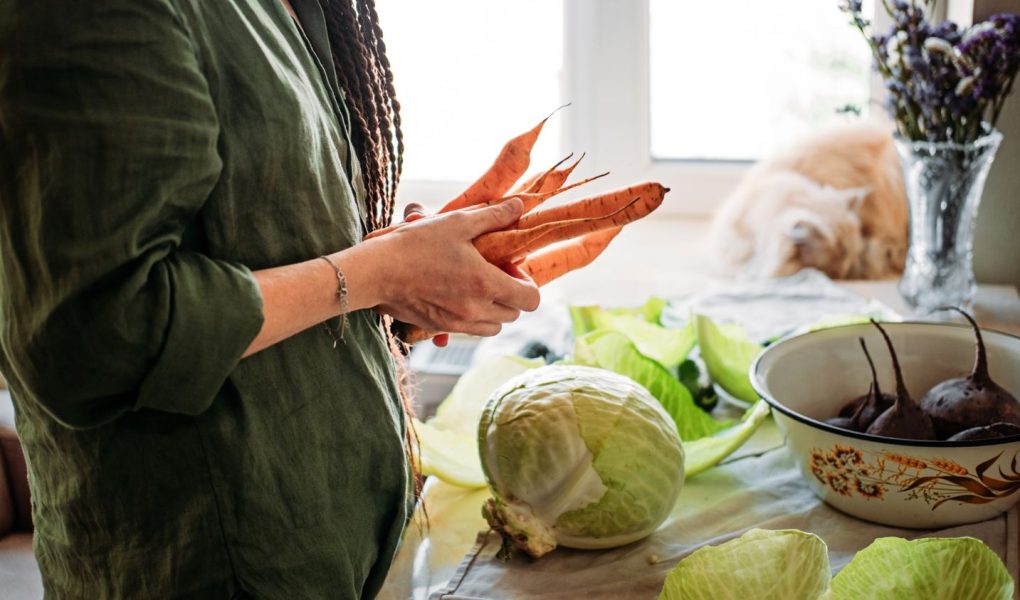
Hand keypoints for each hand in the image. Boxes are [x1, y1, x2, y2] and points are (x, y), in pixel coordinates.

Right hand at [363, 198, 539, 339]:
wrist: (375, 272)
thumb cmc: (415, 244)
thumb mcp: (456, 223)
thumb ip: (493, 217)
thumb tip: (519, 206)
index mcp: (486, 284)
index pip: (530, 299)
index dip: (527, 283)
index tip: (510, 267)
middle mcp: (476, 310)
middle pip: (514, 314)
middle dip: (511, 294)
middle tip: (494, 272)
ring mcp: (458, 323)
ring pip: (494, 327)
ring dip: (494, 309)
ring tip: (477, 286)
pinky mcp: (440, 329)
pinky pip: (470, 330)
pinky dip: (473, 317)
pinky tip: (457, 294)